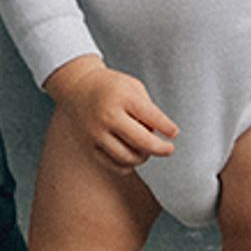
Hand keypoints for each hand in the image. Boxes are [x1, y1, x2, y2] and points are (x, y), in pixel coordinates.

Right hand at [44, 54, 179, 169]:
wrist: (77, 86)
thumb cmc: (109, 86)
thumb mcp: (132, 85)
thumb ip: (148, 107)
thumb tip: (160, 134)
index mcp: (121, 96)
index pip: (152, 117)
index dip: (168, 128)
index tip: (174, 132)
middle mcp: (108, 115)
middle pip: (142, 142)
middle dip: (161, 148)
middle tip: (169, 149)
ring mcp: (97, 132)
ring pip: (129, 157)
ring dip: (144, 157)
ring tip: (147, 149)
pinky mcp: (90, 145)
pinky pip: (114, 164)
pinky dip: (127, 164)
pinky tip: (132, 155)